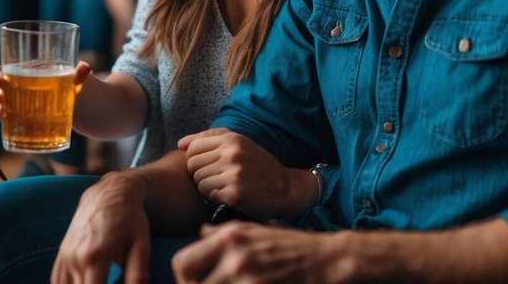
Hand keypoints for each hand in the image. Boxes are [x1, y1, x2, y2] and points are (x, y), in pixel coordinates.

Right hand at [0, 61, 92, 119]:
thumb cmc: (68, 86)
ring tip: (1, 112)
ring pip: (2, 107)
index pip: (2, 72)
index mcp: (23, 74)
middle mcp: (17, 90)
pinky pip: (11, 123)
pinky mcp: (25, 122)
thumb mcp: (73, 80)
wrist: (78, 107)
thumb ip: (78, 74)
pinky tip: (9, 129)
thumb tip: (85, 67)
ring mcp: (19, 107)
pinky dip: (8, 125)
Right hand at [52, 171, 152, 283]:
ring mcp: (66, 254)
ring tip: (98, 280)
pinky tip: (84, 281)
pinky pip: (58, 281)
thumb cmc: (131, 219)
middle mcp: (75, 257)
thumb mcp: (141, 247)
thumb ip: (137, 276)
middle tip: (110, 278)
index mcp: (95, 257)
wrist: (110, 191)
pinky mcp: (62, 252)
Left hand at [171, 222, 341, 283]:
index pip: (183, 263)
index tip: (192, 283)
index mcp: (228, 238)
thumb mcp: (254, 229)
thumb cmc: (289, 245)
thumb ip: (222, 234)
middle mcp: (234, 257)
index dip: (182, 278)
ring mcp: (247, 277)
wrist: (325, 258)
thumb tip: (200, 234)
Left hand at [179, 128, 313, 220]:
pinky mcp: (235, 193)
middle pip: (192, 166)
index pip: (192, 148)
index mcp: (231, 139)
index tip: (208, 168)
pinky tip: (228, 196)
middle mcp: (232, 153)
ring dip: (207, 189)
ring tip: (223, 188)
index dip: (196, 161)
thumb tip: (180, 144)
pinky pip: (209, 196)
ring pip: (199, 182)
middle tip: (216, 180)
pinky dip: (215, 199)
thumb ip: (209, 138)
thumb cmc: (257, 166)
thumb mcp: (238, 144)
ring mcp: (234, 173)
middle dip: (200, 176)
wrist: (285, 188)